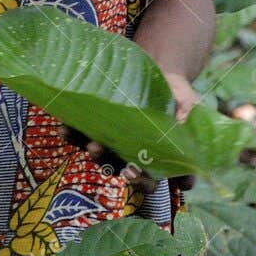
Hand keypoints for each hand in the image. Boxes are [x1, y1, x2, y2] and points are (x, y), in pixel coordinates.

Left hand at [66, 69, 200, 192]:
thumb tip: (187, 180)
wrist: (163, 74)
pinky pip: (81, 132)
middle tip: (97, 149)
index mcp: (155, 159)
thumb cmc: (181, 99)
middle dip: (105, 161)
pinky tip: (64, 127)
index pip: (147, 180)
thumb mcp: (191, 114)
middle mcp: (130, 154)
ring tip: (80, 138)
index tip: (132, 173)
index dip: (139, 181)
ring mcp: (113, 140)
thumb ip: (188, 138)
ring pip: (97, 152)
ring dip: (86, 147)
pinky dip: (72, 132)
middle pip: (116, 166)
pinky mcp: (98, 125)